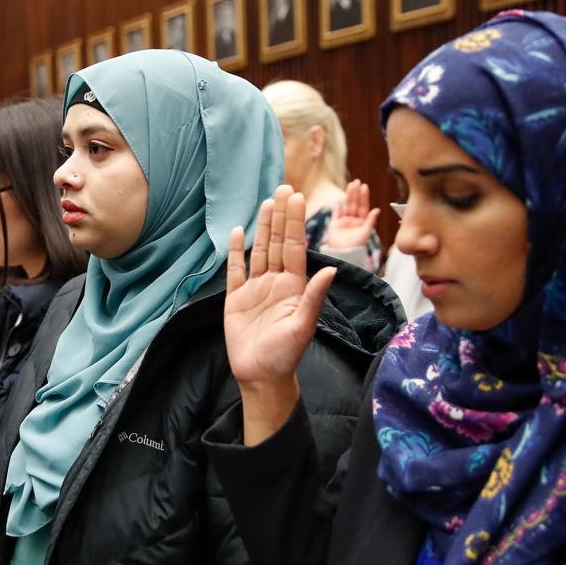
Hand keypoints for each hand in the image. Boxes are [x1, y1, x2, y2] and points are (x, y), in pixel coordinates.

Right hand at [225, 185, 335, 444]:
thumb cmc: (284, 355)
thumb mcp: (303, 326)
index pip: (294, 247)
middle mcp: (276, 282)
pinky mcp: (236, 299)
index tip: (297, 198)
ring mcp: (255, 289)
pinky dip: (236, 251)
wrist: (260, 376)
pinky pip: (235, 270)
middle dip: (281, 216)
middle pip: (278, 242)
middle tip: (284, 188)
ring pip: (259, 251)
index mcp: (294, 286)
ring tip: (266, 203)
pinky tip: (238, 233)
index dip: (295, 222)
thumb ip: (314, 297)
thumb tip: (330, 269)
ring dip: (262, 227)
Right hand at [324, 179, 380, 250]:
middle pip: (354, 203)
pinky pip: (336, 213)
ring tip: (350, 185)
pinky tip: (339, 200)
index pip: (363, 206)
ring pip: (346, 206)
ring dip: (348, 196)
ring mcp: (343, 221)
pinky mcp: (334, 224)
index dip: (364, 196)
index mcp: (362, 221)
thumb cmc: (357, 245)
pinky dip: (337, 207)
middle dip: (355, 193)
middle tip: (356, 181)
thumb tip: (377, 209)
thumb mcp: (366, 232)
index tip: (364, 186)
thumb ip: (371, 220)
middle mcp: (353, 220)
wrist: (344, 254)